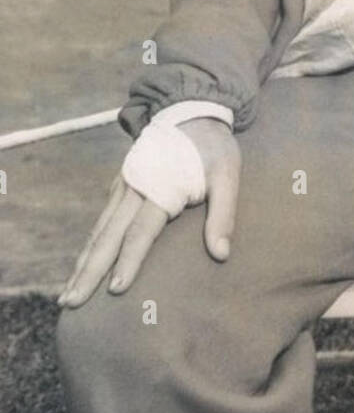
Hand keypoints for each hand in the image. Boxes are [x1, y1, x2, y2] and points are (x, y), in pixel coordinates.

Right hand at [58, 118, 239, 308]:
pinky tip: (83, 264)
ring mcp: (123, 186)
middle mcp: (134, 188)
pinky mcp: (121, 185)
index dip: (129, 262)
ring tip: (67, 293)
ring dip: (83, 262)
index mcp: (159, 187)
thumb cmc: (213, 147)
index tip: (115, 291)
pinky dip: (90, 245)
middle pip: (108, 237)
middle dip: (89, 271)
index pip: (140, 232)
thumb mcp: (227, 174)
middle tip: (70, 303)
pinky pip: (101, 221)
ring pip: (99, 230)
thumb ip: (223, 214)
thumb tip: (220, 255)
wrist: (191, 110)